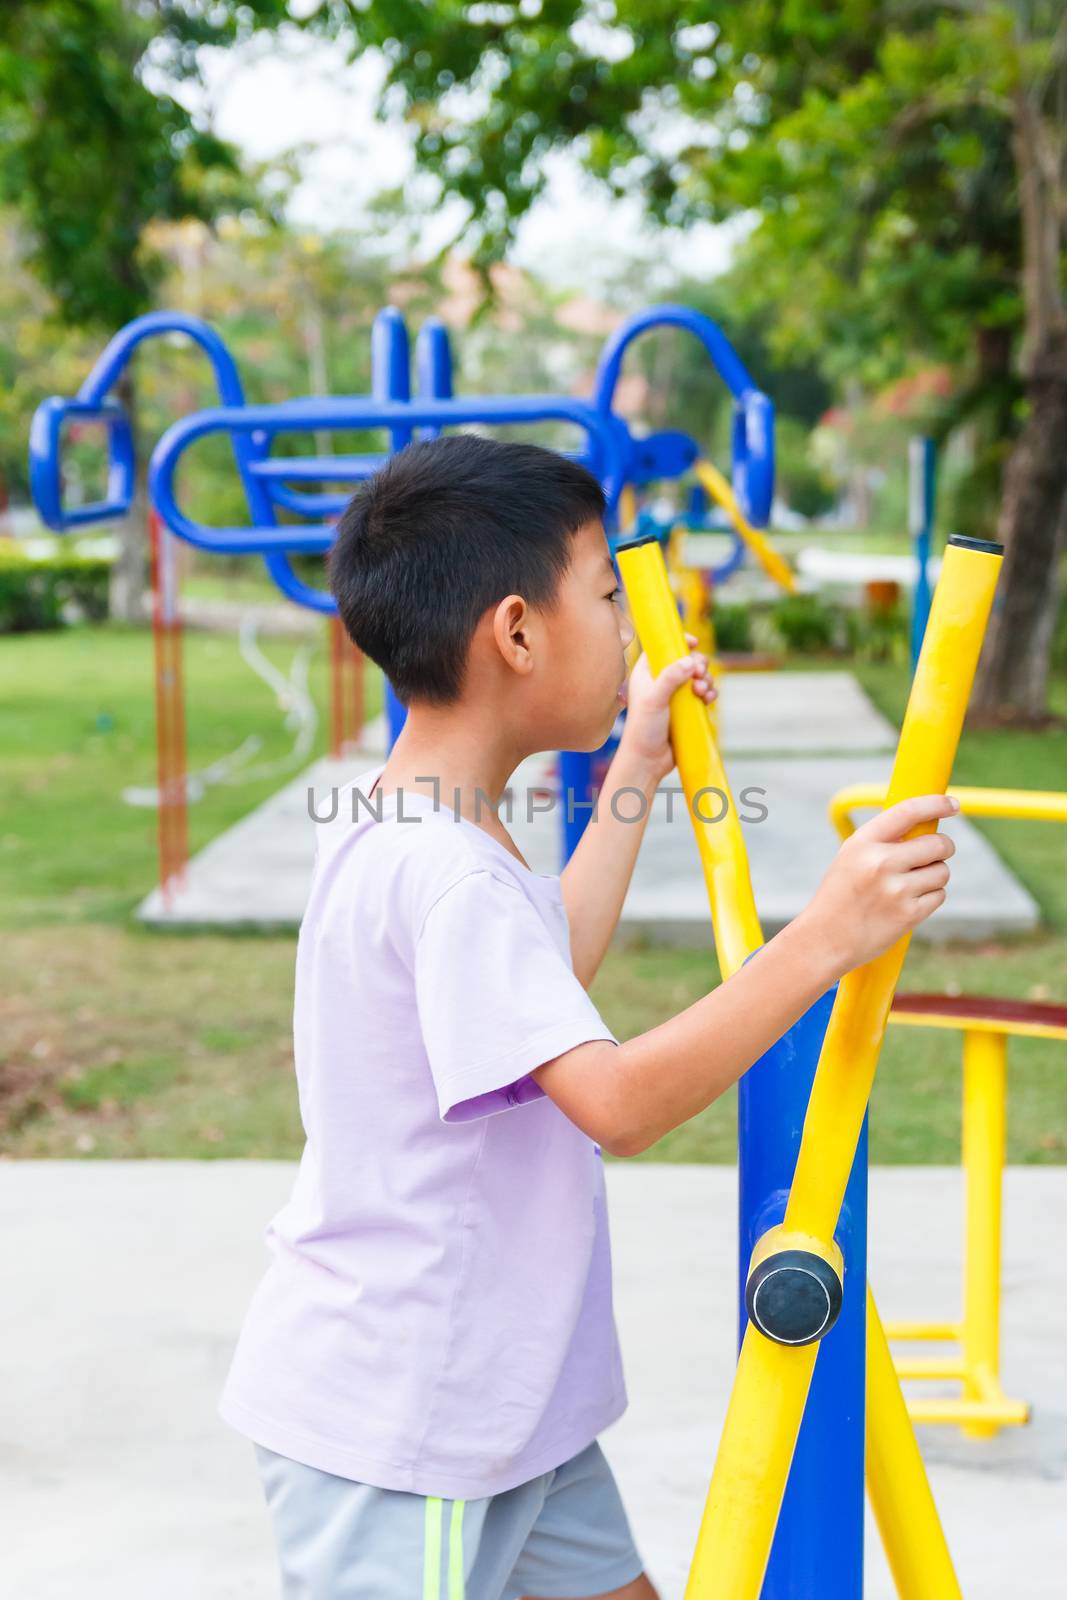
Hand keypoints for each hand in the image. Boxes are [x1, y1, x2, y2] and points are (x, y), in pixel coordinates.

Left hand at [619, 633, 716, 782]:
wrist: (649, 760)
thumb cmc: (644, 729)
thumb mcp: (654, 700)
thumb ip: (670, 678)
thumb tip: (690, 661)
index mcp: (647, 673)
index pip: (662, 647)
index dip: (677, 641)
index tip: (693, 642)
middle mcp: (662, 681)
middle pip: (686, 660)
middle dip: (698, 664)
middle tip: (699, 674)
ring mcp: (676, 695)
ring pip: (698, 676)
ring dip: (706, 679)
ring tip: (702, 692)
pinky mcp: (687, 709)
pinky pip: (704, 693)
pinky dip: (710, 692)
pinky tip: (709, 699)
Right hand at [802, 794, 959, 978]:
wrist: (824, 939)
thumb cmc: (840, 895)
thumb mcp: (851, 858)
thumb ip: (883, 841)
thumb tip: (927, 827)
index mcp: (863, 842)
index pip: (908, 811)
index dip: (935, 804)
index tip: (952, 804)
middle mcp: (880, 863)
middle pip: (937, 844)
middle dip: (943, 848)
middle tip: (935, 854)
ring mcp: (895, 890)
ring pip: (942, 871)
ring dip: (935, 876)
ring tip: (910, 885)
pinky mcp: (908, 914)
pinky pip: (939, 895)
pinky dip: (931, 897)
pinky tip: (908, 903)